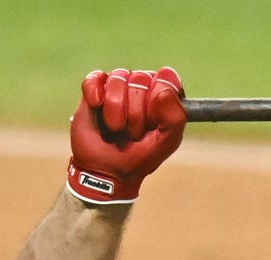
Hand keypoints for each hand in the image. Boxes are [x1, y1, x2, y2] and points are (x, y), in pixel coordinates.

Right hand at [67, 67, 185, 203]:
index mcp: (164, 95)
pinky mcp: (95, 89)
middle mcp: (142, 86)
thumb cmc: (141, 156)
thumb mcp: (167, 141)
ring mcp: (118, 87)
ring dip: (116, 109)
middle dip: (136, 112)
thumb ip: (175, 117)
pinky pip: (95, 78)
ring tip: (115, 128)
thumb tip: (161, 89)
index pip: (166, 78)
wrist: (108, 170)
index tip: (153, 121)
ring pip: (118, 78)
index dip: (158, 99)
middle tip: (133, 132)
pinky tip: (96, 107)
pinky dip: (95, 93)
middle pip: (141, 78)